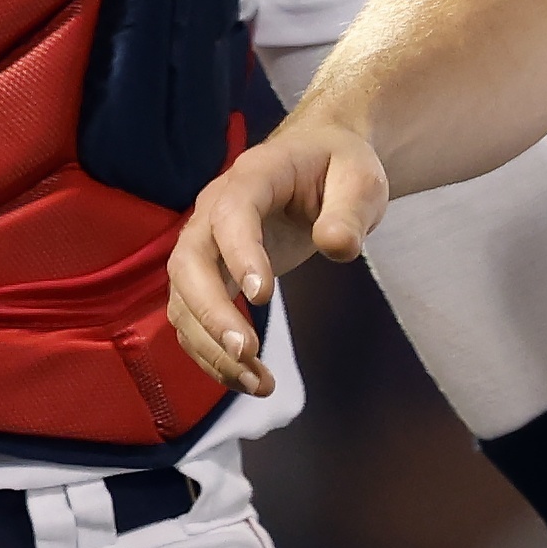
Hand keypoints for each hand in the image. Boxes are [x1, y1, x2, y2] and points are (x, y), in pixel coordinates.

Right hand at [166, 111, 393, 397]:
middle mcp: (214, 210)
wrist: (317, 164)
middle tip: (247, 352)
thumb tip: (336, 247)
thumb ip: (351, 210)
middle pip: (190, 262)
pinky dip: (214, 354)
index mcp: (252, 176)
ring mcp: (206, 245)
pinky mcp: (211, 277)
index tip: (263, 296)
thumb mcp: (361, 179)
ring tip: (257, 383)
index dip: (240, 254)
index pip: (232, 213)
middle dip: (211, 312)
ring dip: (210, 346)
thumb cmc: (339, 167)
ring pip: (184, 299)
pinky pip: (195, 320)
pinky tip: (250, 380)